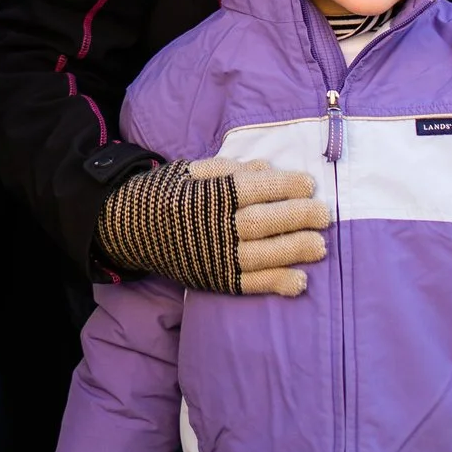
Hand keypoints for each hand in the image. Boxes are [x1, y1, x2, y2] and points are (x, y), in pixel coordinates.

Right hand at [96, 157, 332, 295]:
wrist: (128, 229)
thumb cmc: (166, 193)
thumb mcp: (192, 169)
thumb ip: (229, 167)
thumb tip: (268, 168)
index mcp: (206, 194)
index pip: (251, 188)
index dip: (283, 185)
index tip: (309, 184)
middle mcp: (209, 226)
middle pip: (260, 222)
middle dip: (296, 217)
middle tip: (324, 214)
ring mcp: (212, 256)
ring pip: (258, 255)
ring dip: (293, 251)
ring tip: (320, 246)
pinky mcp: (213, 279)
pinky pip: (247, 284)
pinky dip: (275, 284)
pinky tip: (300, 282)